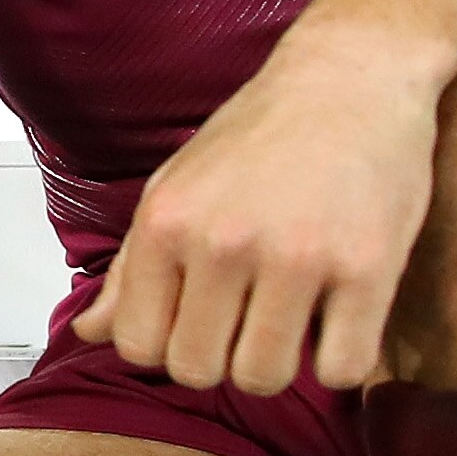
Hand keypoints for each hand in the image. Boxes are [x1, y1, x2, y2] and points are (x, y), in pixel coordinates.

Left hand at [78, 43, 438, 392]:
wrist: (353, 76)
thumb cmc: (260, 135)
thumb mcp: (176, 187)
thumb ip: (133, 267)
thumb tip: (88, 332)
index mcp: (166, 223)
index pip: (138, 346)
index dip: (171, 343)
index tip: (201, 317)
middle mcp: (222, 242)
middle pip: (197, 371)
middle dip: (222, 358)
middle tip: (250, 318)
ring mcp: (296, 256)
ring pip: (262, 379)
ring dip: (279, 364)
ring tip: (293, 317)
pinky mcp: (368, 267)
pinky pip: (341, 370)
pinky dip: (341, 362)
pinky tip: (340, 321)